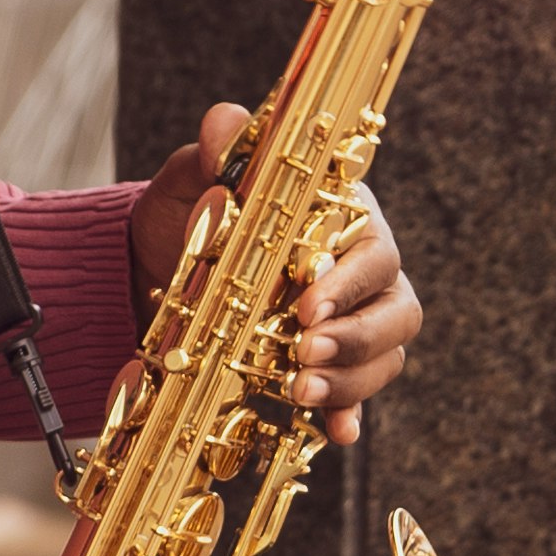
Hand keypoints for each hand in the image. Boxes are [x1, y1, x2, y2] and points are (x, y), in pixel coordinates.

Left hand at [130, 102, 422, 446]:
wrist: (157, 267)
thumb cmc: (193, 214)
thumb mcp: (194, 177)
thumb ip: (217, 152)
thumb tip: (225, 123)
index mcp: (347, 219)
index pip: (375, 250)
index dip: (349, 282)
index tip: (307, 305)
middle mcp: (361, 274)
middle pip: (398, 310)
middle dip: (356, 338)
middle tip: (303, 353)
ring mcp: (351, 324)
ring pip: (384, 357)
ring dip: (348, 380)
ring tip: (298, 391)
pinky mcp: (328, 365)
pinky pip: (355, 395)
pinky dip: (347, 414)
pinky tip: (335, 432)